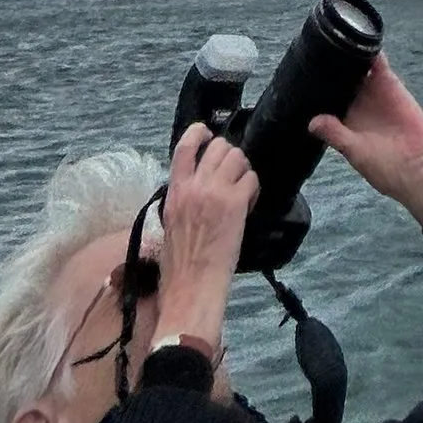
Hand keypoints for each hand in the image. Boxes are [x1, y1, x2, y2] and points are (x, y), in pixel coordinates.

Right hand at [158, 123, 254, 348]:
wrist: (191, 289)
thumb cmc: (178, 270)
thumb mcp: (169, 227)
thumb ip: (181, 202)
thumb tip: (193, 193)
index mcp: (174, 192)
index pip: (184, 147)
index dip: (198, 132)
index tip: (206, 132)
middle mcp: (193, 186)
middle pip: (218, 147)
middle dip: (229, 155)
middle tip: (233, 173)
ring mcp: (215, 193)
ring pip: (237, 157)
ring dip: (243, 170)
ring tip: (242, 189)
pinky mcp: (235, 204)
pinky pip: (251, 179)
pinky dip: (253, 188)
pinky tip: (248, 205)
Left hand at [309, 55, 422, 230]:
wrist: (419, 164)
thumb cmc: (385, 166)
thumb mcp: (355, 152)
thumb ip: (335, 134)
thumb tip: (311, 123)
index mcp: (343, 121)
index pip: (324, 100)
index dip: (315, 90)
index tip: (300, 76)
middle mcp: (356, 104)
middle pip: (338, 80)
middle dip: (328, 68)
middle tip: (311, 52)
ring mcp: (371, 91)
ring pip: (355, 68)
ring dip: (346, 56)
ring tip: (329, 40)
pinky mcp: (388, 82)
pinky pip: (378, 63)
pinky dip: (370, 51)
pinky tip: (357, 39)